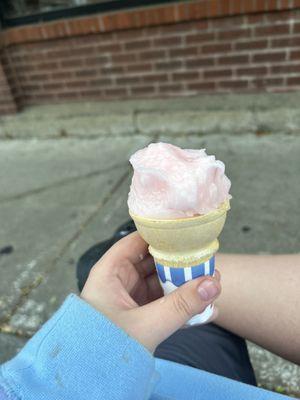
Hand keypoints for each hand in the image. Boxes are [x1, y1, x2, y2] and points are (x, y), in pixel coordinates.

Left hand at [81, 232, 220, 351]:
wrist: (91, 379)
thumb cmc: (104, 347)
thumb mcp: (146, 324)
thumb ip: (181, 305)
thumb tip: (213, 284)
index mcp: (111, 271)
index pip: (138, 240)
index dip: (162, 233)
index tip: (188, 230)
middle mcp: (120, 279)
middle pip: (154, 260)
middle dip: (180, 260)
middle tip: (207, 259)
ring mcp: (131, 297)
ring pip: (161, 281)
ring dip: (184, 283)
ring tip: (211, 282)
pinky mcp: (140, 313)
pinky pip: (163, 301)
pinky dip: (181, 303)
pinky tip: (204, 306)